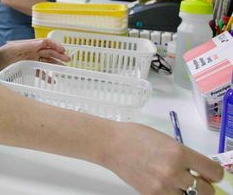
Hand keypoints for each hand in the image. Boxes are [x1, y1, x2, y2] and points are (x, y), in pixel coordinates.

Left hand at [0, 38, 69, 76]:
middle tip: (68, 60)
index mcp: (29, 45)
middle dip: (58, 55)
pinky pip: (39, 72)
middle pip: (48, 52)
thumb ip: (27, 46)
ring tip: (63, 69)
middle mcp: (31, 51)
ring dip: (55, 64)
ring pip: (46, 61)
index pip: (45, 42)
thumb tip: (41, 42)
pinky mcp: (27, 69)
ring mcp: (30, 60)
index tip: (63, 51)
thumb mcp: (14, 49)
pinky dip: (46, 75)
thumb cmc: (1, 55)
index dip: (55, 45)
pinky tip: (52, 80)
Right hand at [106, 122, 223, 194]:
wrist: (111, 144)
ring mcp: (163, 186)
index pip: (214, 172)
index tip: (210, 173)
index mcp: (179, 152)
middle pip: (206, 190)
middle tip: (194, 179)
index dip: (215, 174)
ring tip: (178, 183)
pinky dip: (172, 194)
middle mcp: (174, 171)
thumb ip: (183, 154)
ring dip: (188, 192)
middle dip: (203, 185)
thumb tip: (198, 168)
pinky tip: (165, 186)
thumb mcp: (165, 140)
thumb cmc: (135, 136)